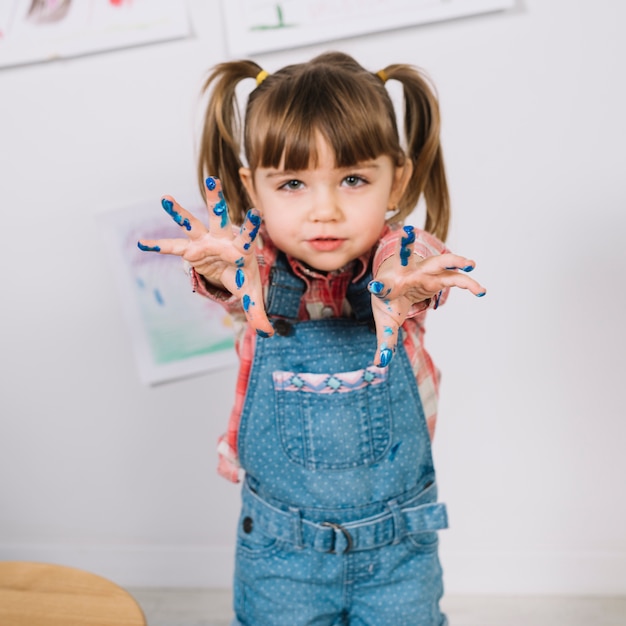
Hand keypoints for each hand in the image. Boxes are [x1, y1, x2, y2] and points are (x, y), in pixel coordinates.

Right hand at [137, 177, 273, 336]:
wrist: (233, 269)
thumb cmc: (245, 277)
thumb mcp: (251, 295)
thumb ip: (257, 312)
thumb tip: (268, 334)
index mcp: (241, 248)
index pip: (248, 235)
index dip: (251, 225)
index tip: (255, 211)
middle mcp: (222, 239)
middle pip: (220, 217)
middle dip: (215, 200)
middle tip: (211, 179)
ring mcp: (206, 241)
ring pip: (193, 223)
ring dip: (180, 212)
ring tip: (165, 197)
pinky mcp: (192, 249)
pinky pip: (173, 248)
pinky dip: (159, 246)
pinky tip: (142, 243)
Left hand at [367, 226, 485, 366]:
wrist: (395, 284)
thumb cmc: (388, 301)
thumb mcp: (385, 323)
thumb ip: (385, 342)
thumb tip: (380, 365)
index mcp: (387, 286)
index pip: (382, 287)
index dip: (378, 288)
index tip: (374, 287)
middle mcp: (405, 274)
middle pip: (406, 258)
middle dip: (407, 247)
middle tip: (407, 233)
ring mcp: (423, 272)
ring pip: (438, 263)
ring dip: (453, 261)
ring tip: (470, 264)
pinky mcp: (437, 276)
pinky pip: (454, 277)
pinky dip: (467, 282)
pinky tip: (481, 291)